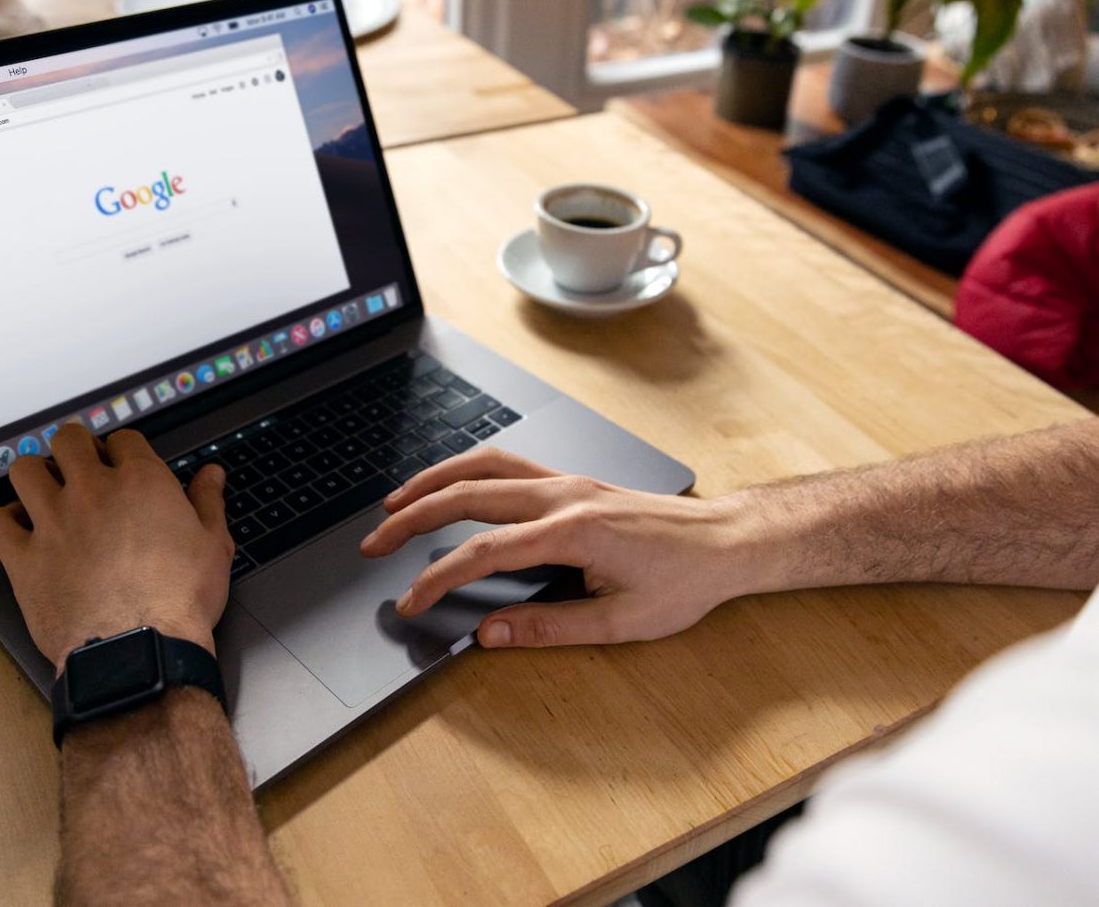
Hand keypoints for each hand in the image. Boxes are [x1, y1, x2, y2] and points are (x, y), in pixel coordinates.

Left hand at [0, 424, 233, 672]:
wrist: (141, 649)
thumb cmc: (181, 598)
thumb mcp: (213, 544)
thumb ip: (208, 500)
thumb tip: (211, 474)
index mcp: (142, 481)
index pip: (123, 439)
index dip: (124, 449)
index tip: (124, 463)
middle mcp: (93, 491)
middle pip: (69, 440)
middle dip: (77, 447)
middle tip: (83, 467)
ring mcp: (54, 522)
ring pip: (26, 470)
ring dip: (37, 473)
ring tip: (48, 490)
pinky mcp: (24, 559)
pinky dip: (7, 520)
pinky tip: (22, 529)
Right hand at [361, 448, 756, 648]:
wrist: (724, 541)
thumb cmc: (684, 582)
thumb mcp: (622, 623)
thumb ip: (550, 628)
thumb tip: (490, 635)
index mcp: (573, 531)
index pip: (484, 551)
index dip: (437, 577)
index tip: (410, 601)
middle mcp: (564, 495)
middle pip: (469, 493)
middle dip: (414, 515)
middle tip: (375, 541)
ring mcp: (567, 481)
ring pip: (485, 464)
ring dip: (434, 479)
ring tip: (396, 503)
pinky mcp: (573, 481)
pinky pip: (507, 464)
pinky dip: (467, 471)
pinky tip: (452, 486)